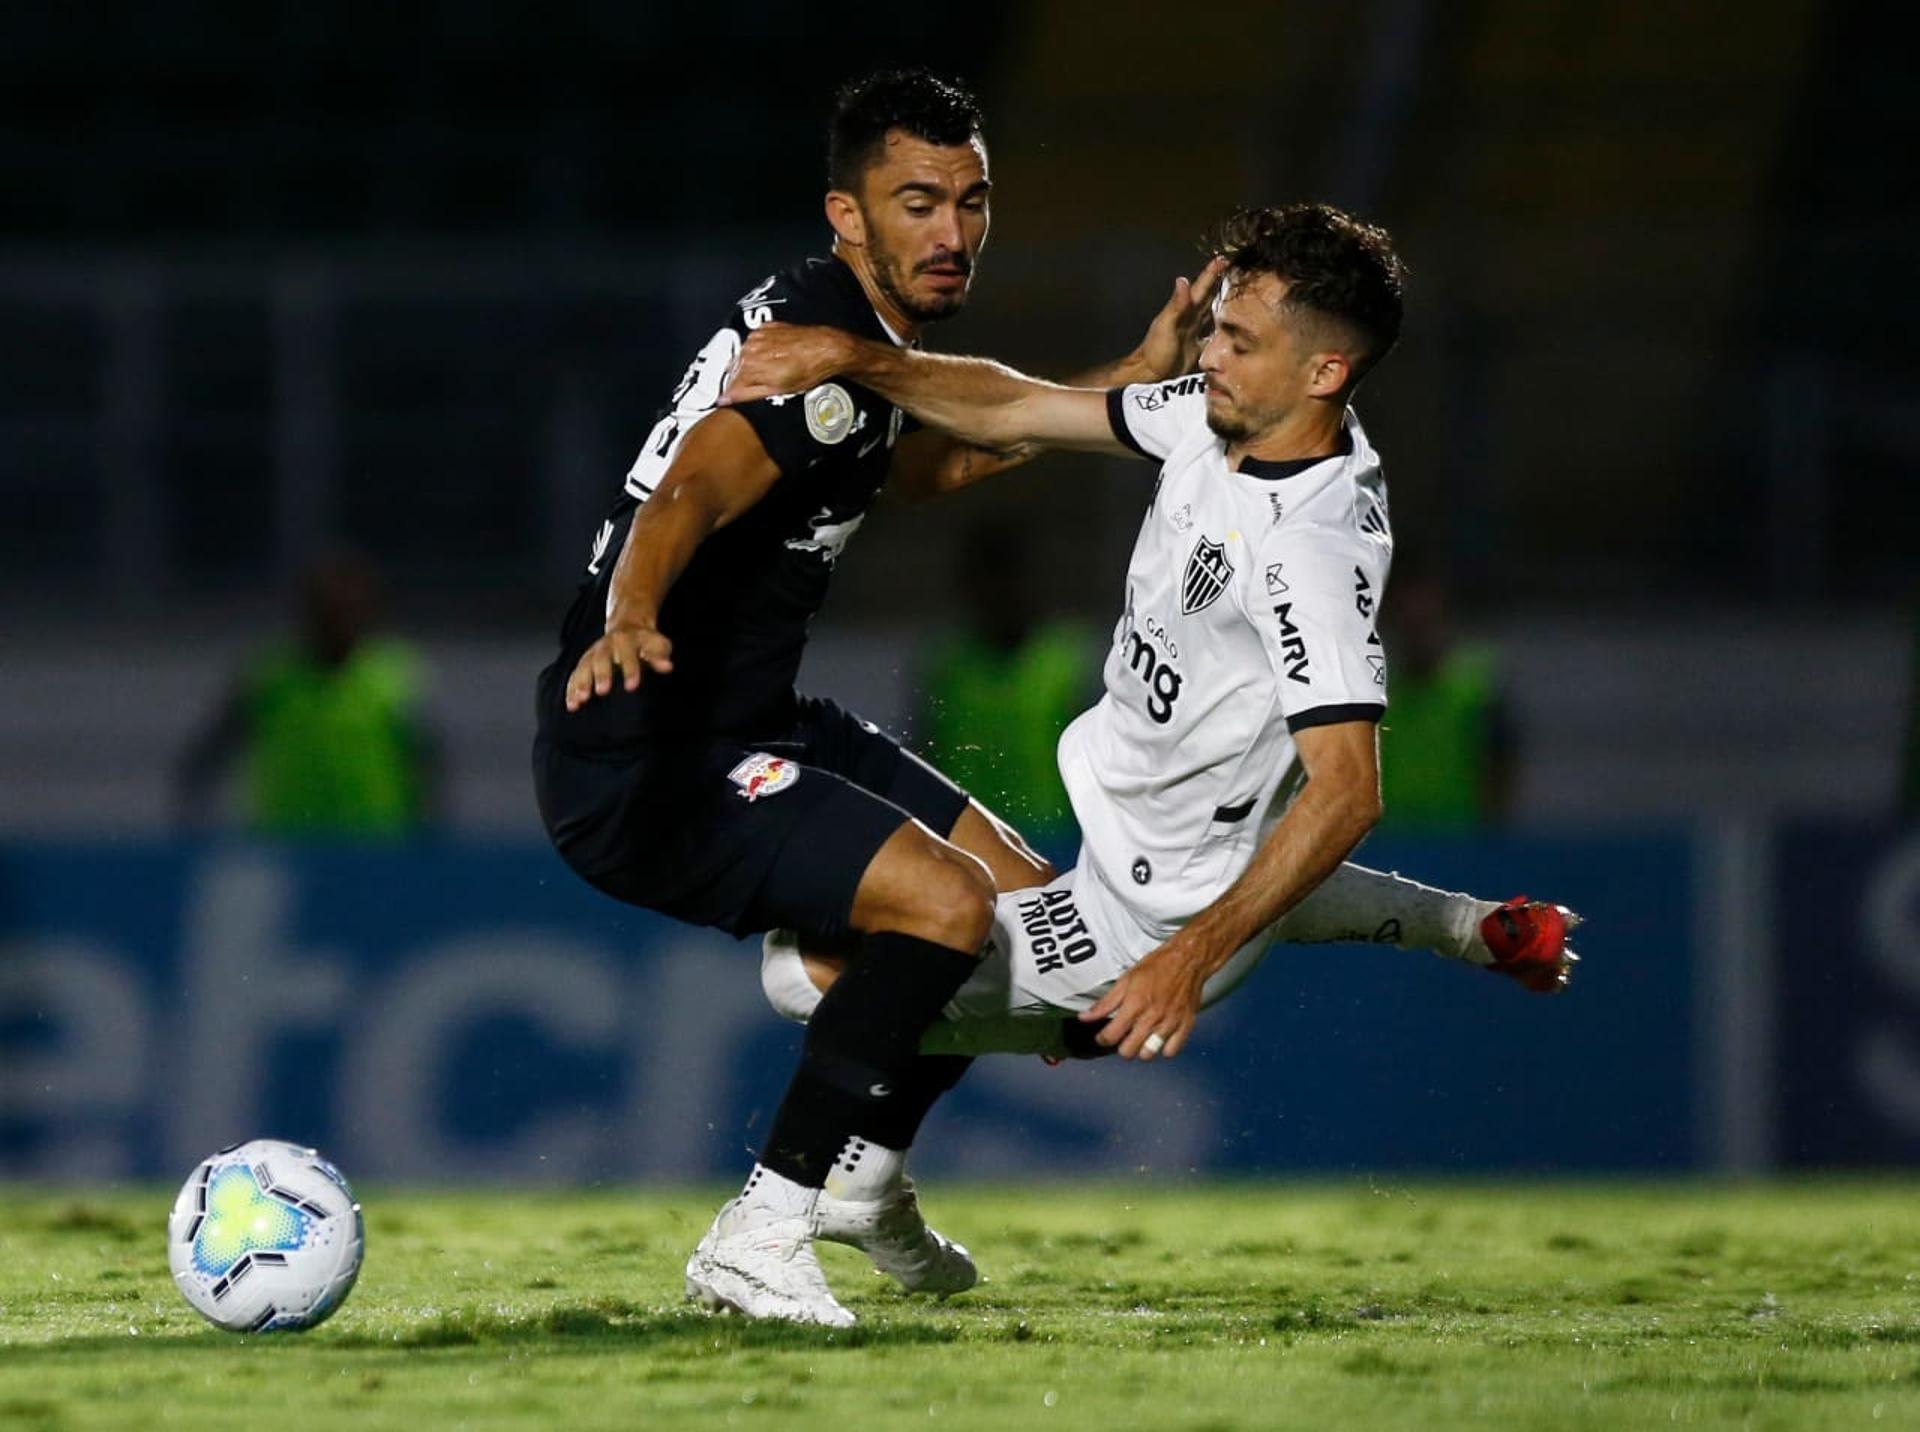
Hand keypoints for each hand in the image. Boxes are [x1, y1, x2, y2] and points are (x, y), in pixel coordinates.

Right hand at [564, 623, 673, 710]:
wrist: (628, 626)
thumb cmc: (645, 641)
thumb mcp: (657, 643)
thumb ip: (660, 655)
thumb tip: (667, 666)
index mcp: (626, 639)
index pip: (627, 654)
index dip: (630, 670)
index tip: (631, 686)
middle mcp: (606, 645)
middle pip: (601, 659)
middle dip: (601, 675)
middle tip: (602, 691)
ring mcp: (593, 653)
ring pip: (584, 666)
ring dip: (581, 683)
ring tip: (580, 700)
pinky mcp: (585, 662)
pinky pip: (575, 674)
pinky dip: (572, 688)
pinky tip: (572, 704)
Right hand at [719, 324, 853, 405]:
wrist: (826, 348)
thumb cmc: (808, 370)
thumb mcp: (777, 391)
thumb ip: (747, 394)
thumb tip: (726, 399)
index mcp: (750, 366)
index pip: (730, 385)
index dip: (732, 395)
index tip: (731, 400)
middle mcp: (749, 349)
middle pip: (735, 370)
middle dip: (742, 380)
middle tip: (759, 387)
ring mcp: (757, 337)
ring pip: (743, 356)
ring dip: (751, 365)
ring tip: (771, 372)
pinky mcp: (766, 328)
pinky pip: (754, 343)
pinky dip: (759, 351)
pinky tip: (774, 358)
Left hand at [1079, 934, 1209, 1059]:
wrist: (1187, 959)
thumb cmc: (1157, 966)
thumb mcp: (1126, 980)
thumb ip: (1105, 1002)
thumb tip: (1085, 1017)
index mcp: (1134, 1004)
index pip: (1111, 1036)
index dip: (1102, 1039)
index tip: (1103, 1036)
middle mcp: (1152, 1017)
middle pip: (1128, 1051)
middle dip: (1121, 1047)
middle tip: (1122, 1038)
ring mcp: (1169, 1023)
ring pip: (1149, 1054)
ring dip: (1141, 1050)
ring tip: (1141, 1039)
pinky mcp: (1185, 1026)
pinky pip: (1171, 1051)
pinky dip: (1164, 1048)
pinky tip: (1160, 1038)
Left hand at [1132, 256, 1227, 380]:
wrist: (1149, 375)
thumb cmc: (1155, 351)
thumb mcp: (1166, 325)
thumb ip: (1176, 305)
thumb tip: (1182, 280)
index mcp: (1184, 311)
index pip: (1201, 288)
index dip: (1211, 273)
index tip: (1223, 258)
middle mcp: (1191, 319)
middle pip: (1209, 297)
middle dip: (1221, 283)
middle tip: (1234, 270)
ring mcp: (1195, 334)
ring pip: (1213, 314)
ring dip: (1223, 303)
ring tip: (1236, 294)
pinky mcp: (1199, 349)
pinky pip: (1215, 336)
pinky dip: (1223, 330)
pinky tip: (1232, 327)